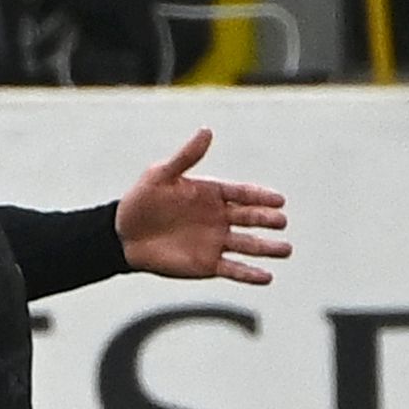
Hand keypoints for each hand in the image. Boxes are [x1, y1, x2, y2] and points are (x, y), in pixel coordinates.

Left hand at [115, 129, 290, 282]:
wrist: (122, 235)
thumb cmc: (140, 201)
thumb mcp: (161, 175)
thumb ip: (186, 156)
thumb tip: (206, 131)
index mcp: (212, 194)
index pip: (243, 194)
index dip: (260, 197)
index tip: (278, 200)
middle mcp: (219, 218)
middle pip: (250, 218)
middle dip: (267, 220)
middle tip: (281, 222)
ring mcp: (215, 242)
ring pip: (248, 245)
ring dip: (267, 248)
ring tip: (285, 250)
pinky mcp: (207, 264)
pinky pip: (233, 269)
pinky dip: (250, 274)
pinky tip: (267, 277)